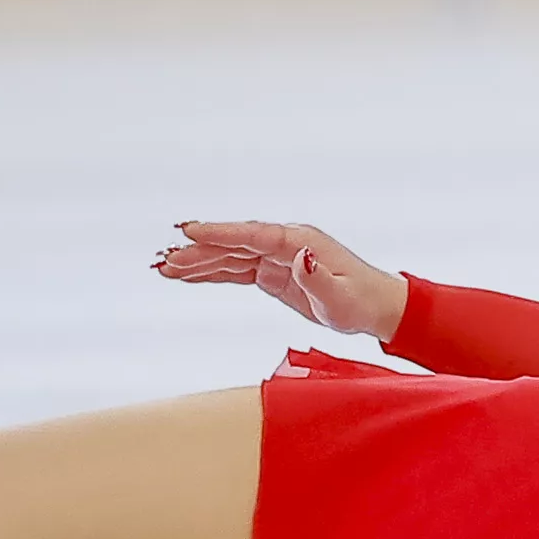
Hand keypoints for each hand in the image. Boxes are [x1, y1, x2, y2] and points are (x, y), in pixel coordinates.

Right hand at [155, 221, 407, 340]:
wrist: (373, 307)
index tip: (189, 231)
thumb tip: (298, 256)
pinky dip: (211, 273)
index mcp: (299, 242)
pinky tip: (186, 275)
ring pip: (229, 257)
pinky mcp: (271, 273)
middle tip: (165, 259)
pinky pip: (235, 271)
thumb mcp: (340, 297)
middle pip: (233, 245)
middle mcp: (284, 244)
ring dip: (198, 262)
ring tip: (164, 267)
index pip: (252, 235)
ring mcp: (275, 257)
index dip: (220, 233)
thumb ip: (317, 279)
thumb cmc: (361, 301)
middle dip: (199, 251)